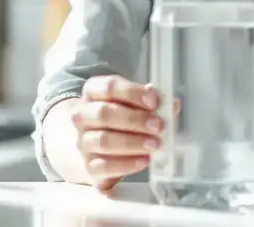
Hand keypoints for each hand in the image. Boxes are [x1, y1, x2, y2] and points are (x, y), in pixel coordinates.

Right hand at [68, 75, 163, 190]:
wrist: (98, 149)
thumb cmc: (121, 120)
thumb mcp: (135, 105)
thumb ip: (152, 103)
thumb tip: (170, 104)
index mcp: (93, 92)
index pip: (109, 86)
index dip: (133, 92)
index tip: (154, 101)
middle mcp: (83, 115)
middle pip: (104, 113)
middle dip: (135, 119)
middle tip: (159, 126)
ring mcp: (83, 141)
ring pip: (103, 140)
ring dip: (133, 142)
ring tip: (155, 144)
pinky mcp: (88, 165)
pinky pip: (104, 166)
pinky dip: (126, 164)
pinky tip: (144, 160)